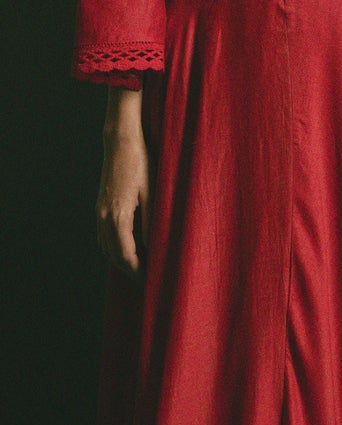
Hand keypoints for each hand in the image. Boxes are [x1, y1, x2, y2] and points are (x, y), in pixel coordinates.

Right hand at [96, 89, 150, 275]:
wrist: (121, 140)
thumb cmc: (142, 164)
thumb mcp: (155, 194)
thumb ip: (154, 223)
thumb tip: (158, 250)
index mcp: (117, 217)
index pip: (127, 257)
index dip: (140, 273)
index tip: (154, 283)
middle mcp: (103, 217)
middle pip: (115, 257)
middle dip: (132, 272)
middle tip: (152, 283)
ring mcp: (99, 212)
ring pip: (107, 248)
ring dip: (124, 262)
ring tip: (144, 270)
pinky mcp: (101, 207)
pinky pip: (105, 237)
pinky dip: (117, 249)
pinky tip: (133, 251)